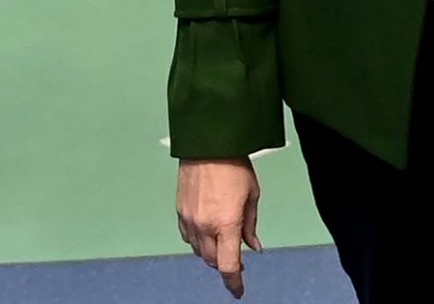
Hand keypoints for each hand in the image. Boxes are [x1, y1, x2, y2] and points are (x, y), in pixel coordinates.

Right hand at [177, 158, 261, 297]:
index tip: (238, 290)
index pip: (228, 266)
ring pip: (199, 251)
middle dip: (225, 264)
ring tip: (223, 243)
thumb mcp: (252, 195)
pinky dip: (198, 241)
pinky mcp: (180, 212)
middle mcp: (205, 226)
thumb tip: (253, 245)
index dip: (234, 282)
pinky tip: (207, 233)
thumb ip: (251, 225)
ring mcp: (190, 220)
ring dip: (212, 253)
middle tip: (237, 260)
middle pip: (213, 261)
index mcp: (227, 223)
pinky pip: (188, 238)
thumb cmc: (233, 164)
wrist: (208, 143)